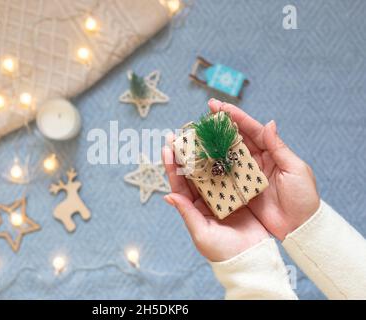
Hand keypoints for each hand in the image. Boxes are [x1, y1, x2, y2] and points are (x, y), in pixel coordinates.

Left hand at [162, 134, 268, 261]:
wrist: (252, 259)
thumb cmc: (223, 251)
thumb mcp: (202, 234)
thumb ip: (187, 213)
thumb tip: (168, 196)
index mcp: (194, 207)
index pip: (179, 184)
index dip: (172, 166)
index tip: (167, 147)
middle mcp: (205, 199)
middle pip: (193, 172)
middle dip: (186, 153)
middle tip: (181, 133)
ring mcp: (222, 194)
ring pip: (210, 169)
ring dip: (205, 152)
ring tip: (200, 134)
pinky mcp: (238, 193)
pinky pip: (230, 173)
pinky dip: (226, 159)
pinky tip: (224, 144)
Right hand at [208, 99, 319, 240]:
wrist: (298, 227)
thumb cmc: (303, 197)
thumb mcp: (295, 170)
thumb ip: (278, 147)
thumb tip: (269, 123)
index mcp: (271, 152)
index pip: (251, 130)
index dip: (236, 117)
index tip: (220, 106)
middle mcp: (256, 160)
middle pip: (234, 139)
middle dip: (219, 126)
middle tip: (204, 113)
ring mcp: (246, 175)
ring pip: (226, 155)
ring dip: (212, 144)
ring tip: (196, 134)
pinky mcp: (239, 189)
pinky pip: (223, 175)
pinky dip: (211, 167)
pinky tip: (200, 160)